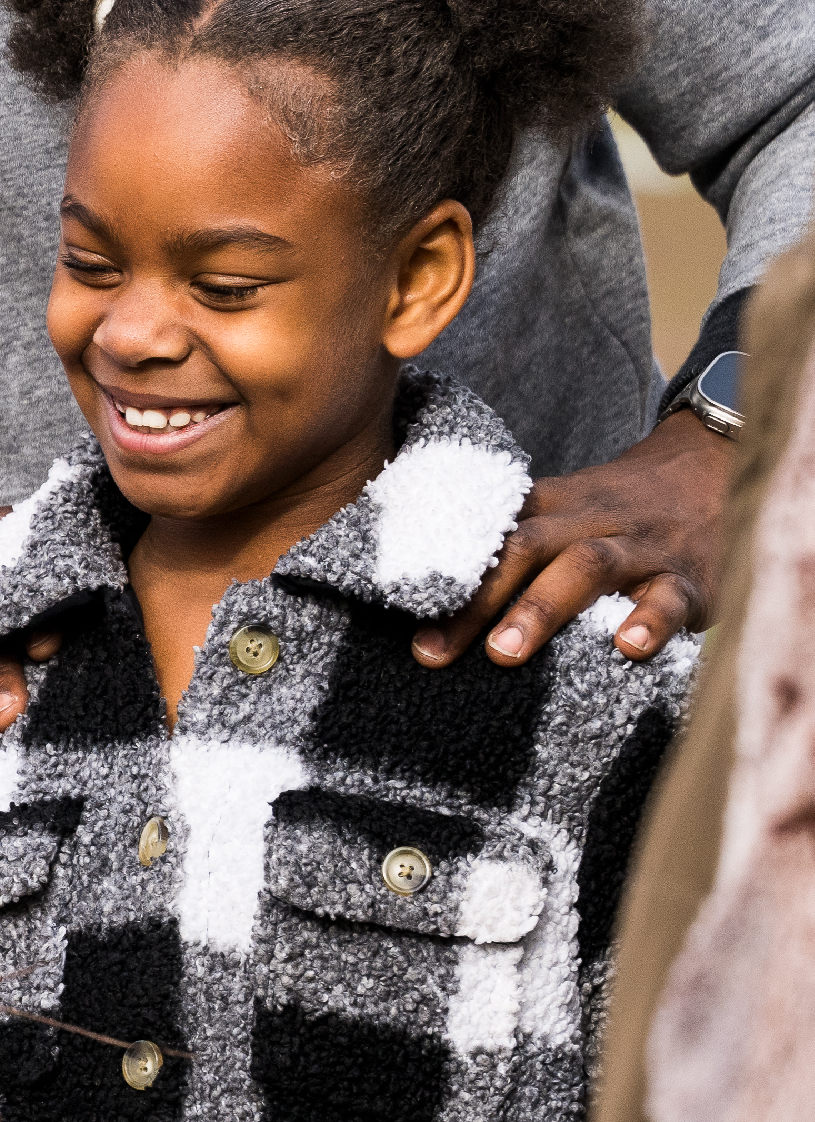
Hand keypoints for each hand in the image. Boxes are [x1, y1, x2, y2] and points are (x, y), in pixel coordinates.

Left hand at [416, 409, 733, 669]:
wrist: (717, 468)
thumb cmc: (616, 512)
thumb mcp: (563, 512)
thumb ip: (508, 546)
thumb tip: (427, 600)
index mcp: (549, 508)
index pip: (487, 537)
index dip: (442, 577)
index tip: (403, 623)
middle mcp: (588, 523)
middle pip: (526, 549)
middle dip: (478, 600)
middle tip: (434, 651)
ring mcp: (639, 550)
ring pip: (588, 566)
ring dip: (542, 608)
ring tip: (504, 653)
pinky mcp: (690, 579)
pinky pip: (671, 596)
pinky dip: (651, 620)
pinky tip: (628, 647)